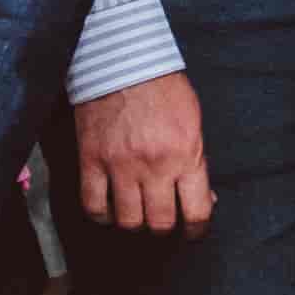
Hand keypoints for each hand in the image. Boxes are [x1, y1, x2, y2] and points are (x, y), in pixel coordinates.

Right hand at [74, 70, 214, 235]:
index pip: (196, 213)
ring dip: (134, 223)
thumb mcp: (194, 124)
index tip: (192, 232)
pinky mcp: (91, 161)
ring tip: (137, 214)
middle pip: (159, 223)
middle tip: (163, 221)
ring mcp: (120, 165)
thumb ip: (196, 163)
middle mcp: (154, 166)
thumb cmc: (165, 91)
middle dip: (164, 228)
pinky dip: (102, 215)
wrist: (123, 62)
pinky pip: (93, 205)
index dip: (195, 231)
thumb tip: (203, 200)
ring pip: (127, 221)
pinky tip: (110, 210)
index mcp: (186, 156)